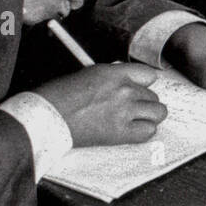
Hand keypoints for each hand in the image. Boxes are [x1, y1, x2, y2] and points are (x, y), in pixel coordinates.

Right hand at [32, 64, 165, 146]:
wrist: (47, 116)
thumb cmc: (60, 95)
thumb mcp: (89, 74)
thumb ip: (113, 77)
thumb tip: (128, 82)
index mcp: (114, 72)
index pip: (149, 75)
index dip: (145, 84)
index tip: (140, 90)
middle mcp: (124, 89)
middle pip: (153, 95)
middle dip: (144, 102)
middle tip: (131, 108)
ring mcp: (124, 111)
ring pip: (158, 113)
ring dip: (149, 117)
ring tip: (136, 120)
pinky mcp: (121, 132)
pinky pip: (149, 131)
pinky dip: (144, 132)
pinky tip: (133, 131)